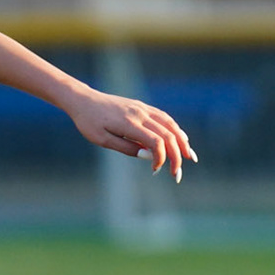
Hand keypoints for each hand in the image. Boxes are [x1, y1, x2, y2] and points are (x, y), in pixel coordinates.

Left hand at [66, 90, 196, 181]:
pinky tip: (180, 139)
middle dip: (176, 155)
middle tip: (177, 173)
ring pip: (170, 124)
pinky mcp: (143, 107)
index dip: (161, 157)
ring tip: (189, 156)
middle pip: (168, 134)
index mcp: (129, 124)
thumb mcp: (101, 139)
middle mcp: (141, 114)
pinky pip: (165, 118)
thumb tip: (148, 156)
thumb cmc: (89, 122)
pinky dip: (175, 129)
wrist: (84, 100)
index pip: (156, 141)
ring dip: (182, 141)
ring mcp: (144, 109)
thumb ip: (126, 147)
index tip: (155, 170)